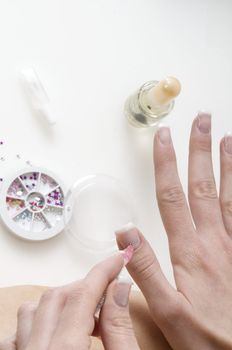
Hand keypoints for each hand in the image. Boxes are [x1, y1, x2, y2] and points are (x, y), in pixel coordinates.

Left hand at [0, 247, 139, 349]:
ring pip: (33, 310)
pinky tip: (53, 326)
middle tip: (109, 289)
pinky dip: (36, 320)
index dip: (103, 271)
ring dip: (61, 301)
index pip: (83, 295)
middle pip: (57, 297)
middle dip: (86, 286)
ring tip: (85, 312)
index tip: (119, 258)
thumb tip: (119, 289)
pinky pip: (16, 331)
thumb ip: (119, 329)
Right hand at [116, 113, 231, 348]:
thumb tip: (124, 233)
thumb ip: (146, 270)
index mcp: (190, 251)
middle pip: (203, 185)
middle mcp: (214, 240)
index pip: (172, 196)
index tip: (163, 136)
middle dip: (200, 150)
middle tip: (201, 119)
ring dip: (227, 163)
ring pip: (230, 194)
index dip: (166, 163)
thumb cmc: (206, 336)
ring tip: (226, 137)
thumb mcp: (168, 312)